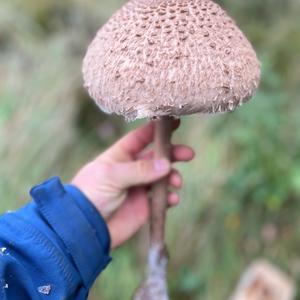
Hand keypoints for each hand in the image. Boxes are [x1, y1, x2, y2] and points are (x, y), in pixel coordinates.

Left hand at [71, 120, 193, 248]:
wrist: (84, 228)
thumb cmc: (91, 194)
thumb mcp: (112, 176)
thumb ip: (139, 169)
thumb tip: (166, 164)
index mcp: (120, 156)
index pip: (140, 138)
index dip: (156, 130)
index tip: (175, 123)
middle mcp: (131, 169)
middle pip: (157, 157)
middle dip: (173, 154)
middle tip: (188, 154)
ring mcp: (139, 187)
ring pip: (163, 177)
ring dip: (172, 177)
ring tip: (175, 182)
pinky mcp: (145, 206)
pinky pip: (162, 198)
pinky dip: (170, 197)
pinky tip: (172, 199)